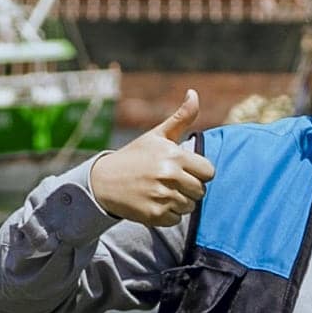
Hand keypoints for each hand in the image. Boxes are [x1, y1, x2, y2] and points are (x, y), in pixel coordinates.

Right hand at [79, 91, 211, 233]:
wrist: (103, 181)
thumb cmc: (135, 157)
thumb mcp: (156, 135)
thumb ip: (181, 117)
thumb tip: (194, 93)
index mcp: (174, 155)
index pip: (209, 172)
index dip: (198, 172)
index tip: (183, 170)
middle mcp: (169, 176)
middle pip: (200, 191)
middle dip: (188, 188)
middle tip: (169, 182)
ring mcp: (161, 196)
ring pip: (189, 206)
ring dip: (178, 202)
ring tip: (160, 192)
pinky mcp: (154, 215)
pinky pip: (176, 219)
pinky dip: (167, 215)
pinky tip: (153, 203)